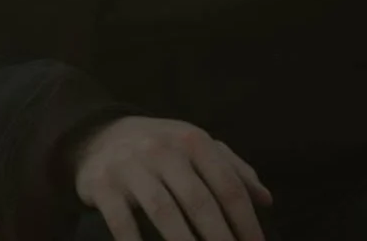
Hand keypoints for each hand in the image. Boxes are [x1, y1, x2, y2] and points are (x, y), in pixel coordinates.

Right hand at [74, 115, 271, 240]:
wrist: (100, 136)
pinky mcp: (103, 184)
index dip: (246, 221)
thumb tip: (266, 199)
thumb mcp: (196, 146)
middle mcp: (163, 149)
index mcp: (192, 140)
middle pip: (198, 200)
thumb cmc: (161, 147)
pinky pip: (122, 221)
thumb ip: (232, 168)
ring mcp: (131, 165)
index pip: (227, 184)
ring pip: (164, 211)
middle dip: (220, 239)